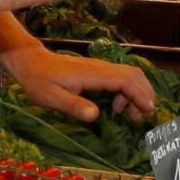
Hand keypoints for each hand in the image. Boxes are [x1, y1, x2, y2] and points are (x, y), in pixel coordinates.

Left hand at [0, 43, 155, 121]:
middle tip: (142, 116)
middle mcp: (100, 68)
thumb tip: (95, 115)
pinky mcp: (99, 71)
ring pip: (130, 75)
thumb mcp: (52, 97)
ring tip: (131, 116)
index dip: (139, 95)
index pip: (124, 80)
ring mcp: (100, 68)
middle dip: (144, 94)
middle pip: (133, 75)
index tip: (147, 111)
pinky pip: (121, 78)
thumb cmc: (39, 81)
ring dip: (137, 94)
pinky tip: (117, 108)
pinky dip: (128, 92)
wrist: (32, 63)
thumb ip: (74, 105)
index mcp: (92, 74)